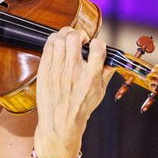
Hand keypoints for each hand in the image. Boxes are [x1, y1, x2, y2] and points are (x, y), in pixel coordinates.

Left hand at [32, 25, 109, 157]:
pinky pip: (47, 47)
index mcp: (89, 77)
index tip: (95, 46)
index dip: (98, 42)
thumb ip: (106, 73)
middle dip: (79, 34)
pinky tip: (58, 45)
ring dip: (65, 35)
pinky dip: (53, 41)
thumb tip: (113, 59)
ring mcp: (56, 71)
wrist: (59, 123)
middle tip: (81, 40)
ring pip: (58, 39)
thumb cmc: (79, 109)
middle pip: (74, 38)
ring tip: (68, 40)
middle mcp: (72, 72)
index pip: (97, 49)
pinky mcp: (44, 71)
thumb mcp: (100, 92)